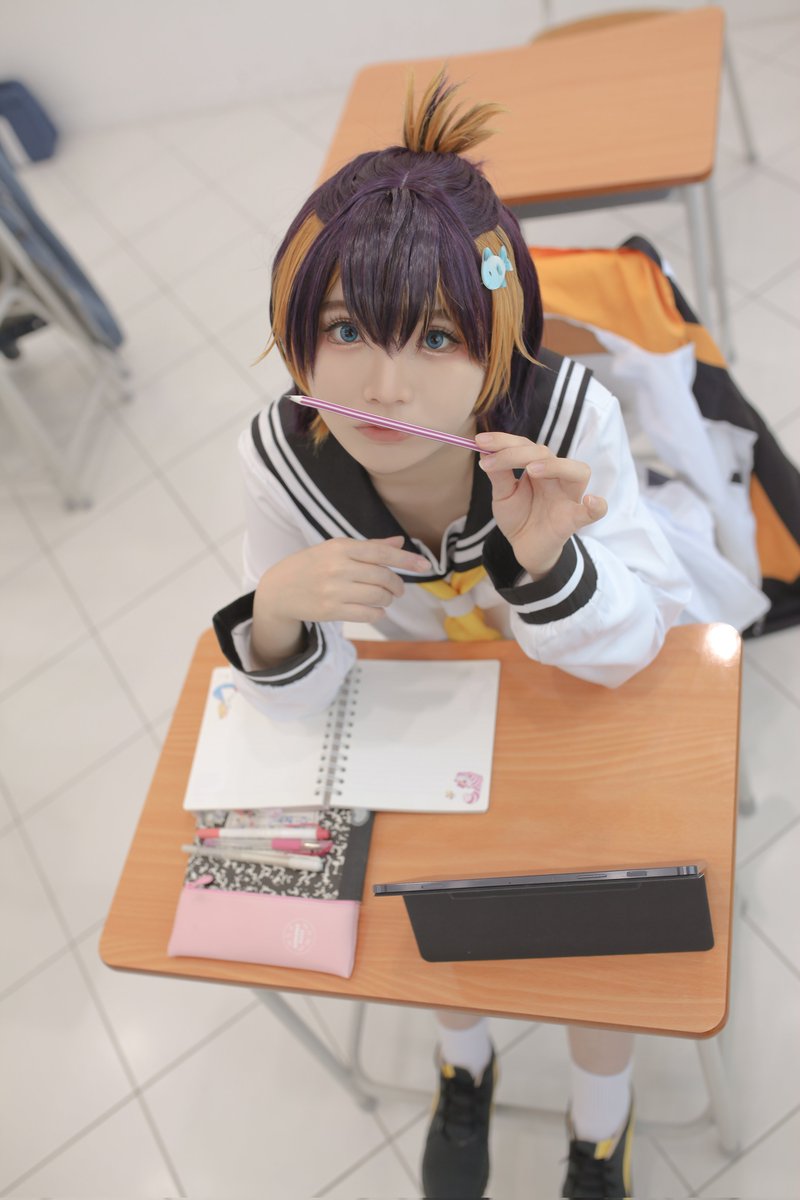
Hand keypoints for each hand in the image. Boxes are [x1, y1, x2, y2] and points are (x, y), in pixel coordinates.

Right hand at [256, 536, 429, 628]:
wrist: (279, 589)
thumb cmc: (311, 565)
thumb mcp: (335, 549)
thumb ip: (369, 547)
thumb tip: (399, 543)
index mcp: (340, 548)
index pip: (381, 553)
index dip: (406, 559)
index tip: (425, 566)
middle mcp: (338, 568)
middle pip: (383, 577)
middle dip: (397, 585)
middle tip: (397, 589)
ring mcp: (333, 590)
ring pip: (378, 597)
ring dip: (387, 599)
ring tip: (385, 598)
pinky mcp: (330, 611)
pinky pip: (367, 614)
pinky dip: (378, 613)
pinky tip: (375, 609)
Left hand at [476, 432, 607, 577]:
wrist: (524, 547)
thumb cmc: (519, 517)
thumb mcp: (503, 495)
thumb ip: (498, 475)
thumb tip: (485, 450)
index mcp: (540, 468)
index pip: (526, 446)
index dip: (504, 441)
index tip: (480, 441)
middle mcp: (557, 477)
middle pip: (547, 453)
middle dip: (517, 453)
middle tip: (492, 461)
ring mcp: (568, 497)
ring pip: (578, 471)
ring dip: (555, 466)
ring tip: (531, 470)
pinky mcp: (574, 520)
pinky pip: (594, 512)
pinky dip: (597, 506)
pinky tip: (591, 501)